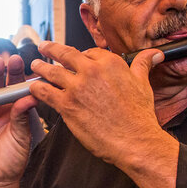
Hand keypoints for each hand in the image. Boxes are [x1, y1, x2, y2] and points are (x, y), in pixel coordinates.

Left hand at [32, 42, 164, 165]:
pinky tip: (32, 88)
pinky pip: (45, 92)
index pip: (88, 52)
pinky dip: (36, 89)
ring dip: (40, 67)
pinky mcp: (67, 105)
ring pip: (51, 71)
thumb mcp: (143, 84)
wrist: (134, 140)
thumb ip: (142, 65)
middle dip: (51, 49)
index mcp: (109, 62)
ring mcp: (77, 87)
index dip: (80, 56)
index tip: (74, 58)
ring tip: (34, 66)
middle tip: (43, 47)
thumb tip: (154, 54)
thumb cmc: (139, 115)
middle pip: (65, 55)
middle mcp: (91, 70)